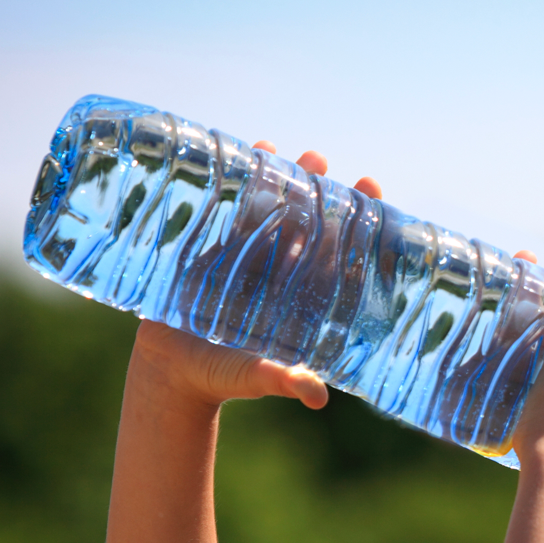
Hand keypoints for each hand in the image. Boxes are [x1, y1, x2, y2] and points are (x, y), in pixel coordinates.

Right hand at [128, 142, 387, 411]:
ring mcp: (248, 258)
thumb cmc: (223, 378)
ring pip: (267, 209)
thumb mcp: (255, 378)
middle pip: (305, 221)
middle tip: (318, 158)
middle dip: (314, 188)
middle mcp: (281, 272)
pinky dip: (234, 184)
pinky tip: (239, 154)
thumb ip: (282, 381)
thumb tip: (316, 396)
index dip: (357, 224)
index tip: (372, 188)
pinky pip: (228, 212)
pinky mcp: (214, 252)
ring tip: (275, 146)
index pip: (339, 254)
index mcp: (303, 297)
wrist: (171, 374)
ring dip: (274, 176)